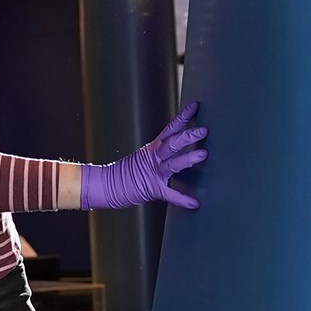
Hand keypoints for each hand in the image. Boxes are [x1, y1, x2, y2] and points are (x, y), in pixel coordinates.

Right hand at [79, 104, 207, 210]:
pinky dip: (182, 199)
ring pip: (172, 163)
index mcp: (153, 148)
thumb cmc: (127, 172)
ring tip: (203, 155)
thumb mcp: (146, 156)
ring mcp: (153, 173)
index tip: (194, 107)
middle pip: (172, 143)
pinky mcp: (152, 189)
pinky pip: (169, 194)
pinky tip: (194, 203)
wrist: (106, 185)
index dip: (183, 117)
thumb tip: (181, 145)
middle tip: (203, 130)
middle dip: (188, 136)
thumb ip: (163, 152)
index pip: (170, 129)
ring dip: (187, 158)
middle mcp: (154, 158)